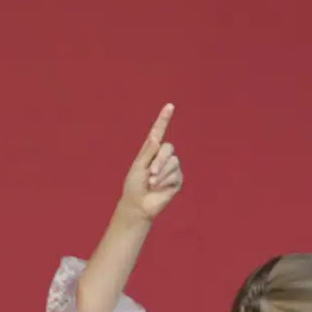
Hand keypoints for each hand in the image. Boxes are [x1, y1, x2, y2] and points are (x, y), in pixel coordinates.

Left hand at [119, 103, 182, 220]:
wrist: (138, 205)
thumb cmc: (134, 186)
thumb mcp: (138, 167)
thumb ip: (148, 152)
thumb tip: (155, 136)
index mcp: (150, 151)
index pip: (158, 132)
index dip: (164, 119)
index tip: (169, 106)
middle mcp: (162, 157)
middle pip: (168, 148)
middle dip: (159, 161)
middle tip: (150, 173)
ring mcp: (171, 168)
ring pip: (174, 162)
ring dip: (161, 174)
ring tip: (152, 183)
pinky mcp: (177, 179)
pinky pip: (176, 175)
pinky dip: (166, 181)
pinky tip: (159, 188)